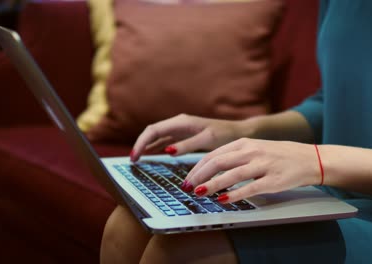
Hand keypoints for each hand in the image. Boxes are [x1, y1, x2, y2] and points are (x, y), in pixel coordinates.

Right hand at [131, 114, 248, 160]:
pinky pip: (164, 140)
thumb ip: (187, 145)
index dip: (141, 143)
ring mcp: (180, 129)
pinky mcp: (184, 135)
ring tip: (137, 160)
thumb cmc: (225, 134)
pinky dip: (155, 147)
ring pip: (157, 136)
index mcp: (181, 122)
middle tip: (133, 161)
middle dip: (140, 144)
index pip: (154, 130)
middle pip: (152, 132)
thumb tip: (166, 150)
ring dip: (146, 146)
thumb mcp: (207, 140)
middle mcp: (178, 123)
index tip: (135, 157)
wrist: (238, 132)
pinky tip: (150, 154)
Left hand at [184, 138, 321, 202]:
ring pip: (231, 175)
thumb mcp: (256, 148)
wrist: (311, 159)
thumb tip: (211, 169)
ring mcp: (263, 165)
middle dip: (199, 176)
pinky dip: (234, 195)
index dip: (198, 168)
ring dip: (212, 185)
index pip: (214, 154)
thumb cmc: (280, 155)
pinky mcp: (273, 180)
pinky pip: (249, 188)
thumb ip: (235, 156)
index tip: (188, 179)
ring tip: (199, 193)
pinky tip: (222, 200)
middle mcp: (252, 152)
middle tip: (188, 187)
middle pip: (218, 162)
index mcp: (245, 143)